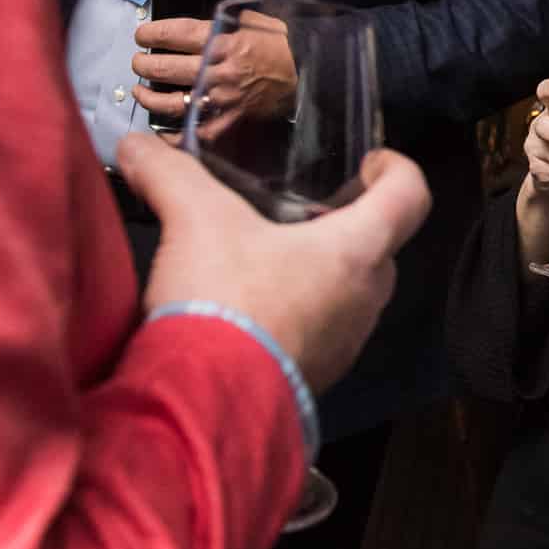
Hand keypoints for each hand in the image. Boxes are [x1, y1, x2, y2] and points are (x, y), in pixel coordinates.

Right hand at [119, 131, 429, 391]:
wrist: (207, 402)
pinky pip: (320, 332)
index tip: (373, 160)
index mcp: (358, 249)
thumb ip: (170, 174)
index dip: (398, 168)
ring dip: (320, 271)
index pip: (410, 195)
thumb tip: (138, 147)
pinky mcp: (315, 375)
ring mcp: (344, 343)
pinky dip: (297, 312)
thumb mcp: (194, 220)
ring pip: (349, 292)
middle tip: (308, 206)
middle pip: (379, 246)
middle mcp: (365, 297)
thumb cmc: (227, 299)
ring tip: (271, 254)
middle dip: (351, 222)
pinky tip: (251, 306)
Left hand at [132, 12, 294, 130]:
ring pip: (173, 101)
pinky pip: (196, 131)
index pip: (175, 34)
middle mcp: (219, 70)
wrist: (314, 73)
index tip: (142, 35)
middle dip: (144, 64)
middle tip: (138, 62)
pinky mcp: (232, 120)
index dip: (152, 34)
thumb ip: (224, 22)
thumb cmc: (287, 45)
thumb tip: (197, 25)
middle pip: (166, 67)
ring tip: (141, 91)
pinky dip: (175, 134)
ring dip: (149, 97)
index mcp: (224, 41)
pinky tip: (162, 129)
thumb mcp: (255, 20)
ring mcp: (223, 98)